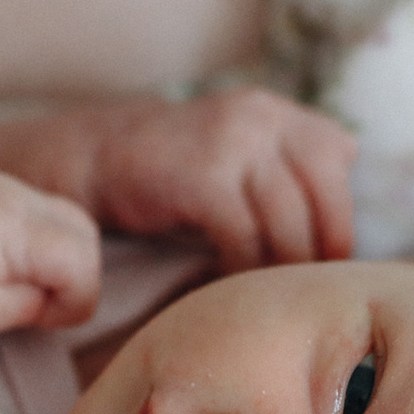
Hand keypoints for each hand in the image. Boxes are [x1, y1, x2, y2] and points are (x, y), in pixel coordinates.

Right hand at [0, 89, 358, 270]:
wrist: (72, 163)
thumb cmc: (155, 180)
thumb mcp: (229, 165)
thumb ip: (281, 180)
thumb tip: (340, 240)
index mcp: (277, 110)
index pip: (340, 163)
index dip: (337, 221)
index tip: (319, 267)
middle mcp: (264, 115)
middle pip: (328, 202)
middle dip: (317, 257)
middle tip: (298, 299)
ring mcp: (236, 139)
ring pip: (291, 226)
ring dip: (278, 273)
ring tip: (258, 303)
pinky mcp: (205, 172)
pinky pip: (247, 237)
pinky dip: (240, 272)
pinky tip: (220, 290)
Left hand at [0, 171, 101, 339]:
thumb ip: (34, 303)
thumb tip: (65, 298)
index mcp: (10, 224)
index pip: (81, 260)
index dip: (75, 299)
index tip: (44, 318)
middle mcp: (12, 192)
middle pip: (83, 231)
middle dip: (76, 273)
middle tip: (41, 303)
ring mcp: (2, 183)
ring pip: (68, 215)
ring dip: (61, 254)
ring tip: (26, 283)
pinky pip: (42, 208)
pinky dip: (43, 237)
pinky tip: (13, 262)